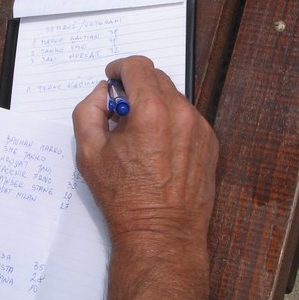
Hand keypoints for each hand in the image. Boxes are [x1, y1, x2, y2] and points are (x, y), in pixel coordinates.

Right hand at [73, 56, 218, 299]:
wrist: (161, 233)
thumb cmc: (125, 198)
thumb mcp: (89, 152)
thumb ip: (88, 111)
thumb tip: (102, 93)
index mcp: (152, 111)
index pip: (138, 66)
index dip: (120, 67)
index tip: (113, 78)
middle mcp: (181, 114)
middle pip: (157, 78)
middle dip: (136, 86)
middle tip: (121, 110)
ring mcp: (200, 128)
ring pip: (174, 97)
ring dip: (155, 104)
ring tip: (140, 133)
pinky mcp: (210, 142)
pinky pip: (188, 118)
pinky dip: (171, 121)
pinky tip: (159, 146)